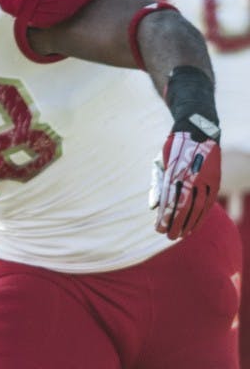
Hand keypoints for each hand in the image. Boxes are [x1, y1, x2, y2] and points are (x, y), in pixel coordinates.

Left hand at [151, 116, 220, 239]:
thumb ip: (157, 185)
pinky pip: (209, 202)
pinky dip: (202, 216)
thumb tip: (154, 207)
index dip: (164, 217)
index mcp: (174, 172)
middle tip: (169, 237)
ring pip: (198, 207)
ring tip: (181, 236)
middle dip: (176, 224)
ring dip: (190, 223)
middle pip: (183, 207)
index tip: (158, 229)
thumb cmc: (174, 149)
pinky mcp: (215, 180)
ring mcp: (204, 178)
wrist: (198, 130)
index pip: (169, 200)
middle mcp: (190, 177)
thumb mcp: (160, 162)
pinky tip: (196, 226)